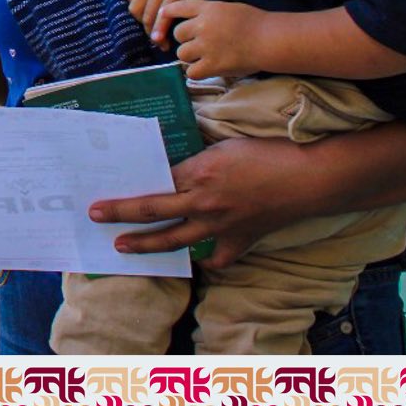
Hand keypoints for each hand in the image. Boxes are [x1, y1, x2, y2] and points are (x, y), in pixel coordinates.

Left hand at [89, 135, 340, 268]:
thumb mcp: (225, 146)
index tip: (101, 197)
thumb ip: (196, 160)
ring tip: (125, 247)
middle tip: (96, 218)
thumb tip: (172, 169)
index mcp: (198, 174)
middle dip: (121, 216)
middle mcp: (204, 203)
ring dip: (147, 245)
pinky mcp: (241, 239)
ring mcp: (222, 225)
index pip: (153, 185)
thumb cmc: (268, 152)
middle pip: (153, 213)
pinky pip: (217, 256)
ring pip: (175, 240)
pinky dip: (206, 259)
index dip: (125, 193)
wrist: (309, 177)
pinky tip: (196, 259)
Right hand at [126, 0, 213, 47]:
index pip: (163, 15)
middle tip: (162, 43)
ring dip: (141, 19)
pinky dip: (133, 3)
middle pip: (147, 16)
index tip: (159, 43)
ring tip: (152, 24)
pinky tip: (143, 8)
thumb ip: (193, 10)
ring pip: (134, 7)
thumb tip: (189, 29)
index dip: (159, 31)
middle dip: (152, 32)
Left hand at [163, 0, 265, 80]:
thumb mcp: (229, 9)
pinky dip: (196, 72)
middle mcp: (203, 26)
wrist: (270, 40)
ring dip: (190, 56)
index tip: (164, 14)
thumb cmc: (255, 23)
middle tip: (198, 44)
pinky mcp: (212, 65)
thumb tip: (193, 21)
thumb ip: (209, 13)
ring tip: (204, 57)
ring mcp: (206, 46)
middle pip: (178, 33)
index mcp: (208, 9)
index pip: (179, 7)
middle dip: (186, 39)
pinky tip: (206, 68)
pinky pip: (191, 72)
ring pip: (182, 53)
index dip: (169, 11)